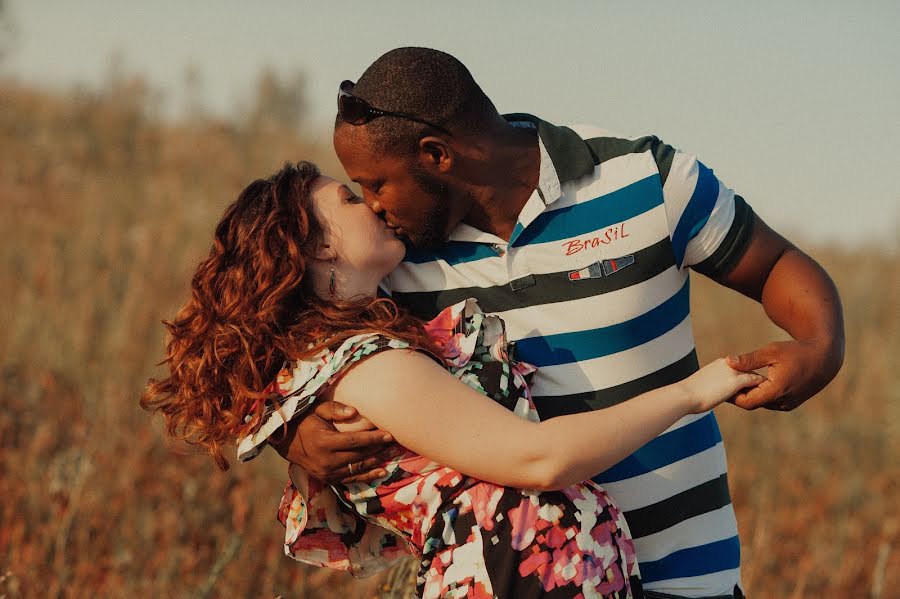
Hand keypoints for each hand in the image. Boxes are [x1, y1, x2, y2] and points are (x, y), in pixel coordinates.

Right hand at [269, 400, 396, 483]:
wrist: (286, 442)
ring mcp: (326, 473)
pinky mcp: (328, 479)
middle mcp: (325, 460)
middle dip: (378, 449)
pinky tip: (381, 471)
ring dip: (376, 461)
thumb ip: (334, 408)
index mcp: (323, 442)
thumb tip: (354, 411)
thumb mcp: (316, 409)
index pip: (354, 441)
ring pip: (357, 468)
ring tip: (392, 454)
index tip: (389, 434)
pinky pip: (351, 479)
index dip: (373, 438)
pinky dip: (367, 476)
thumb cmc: (305, 421)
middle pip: (359, 455)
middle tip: (395, 443)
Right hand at [680, 358, 765, 413]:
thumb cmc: (688, 394)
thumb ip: (711, 384)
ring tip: (767, 392)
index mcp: (720, 363)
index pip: (738, 368)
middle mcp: (728, 363)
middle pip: (747, 369)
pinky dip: (761, 386)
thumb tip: (708, 391)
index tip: (748, 387)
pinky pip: (755, 381)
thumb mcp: (702, 385)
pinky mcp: (737, 381)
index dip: (743, 378)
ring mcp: (733, 371)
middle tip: (763, 390)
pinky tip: (767, 394)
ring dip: (759, 382)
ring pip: (752, 374)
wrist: (685, 395)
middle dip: (754, 379)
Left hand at [727, 339, 839, 410]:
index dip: (732, 396)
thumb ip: (749, 360)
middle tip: (725, 382)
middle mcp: (783, 402)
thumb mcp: (771, 352)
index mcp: (777, 391)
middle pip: (752, 403)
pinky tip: (752, 382)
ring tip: (737, 381)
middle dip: (739, 394)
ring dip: (750, 394)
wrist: (824, 358)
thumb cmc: (797, 351)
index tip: (721, 385)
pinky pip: (770, 402)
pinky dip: (761, 394)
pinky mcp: (792, 403)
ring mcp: (788, 404)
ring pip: (762, 403)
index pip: (747, 402)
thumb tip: (727, 361)